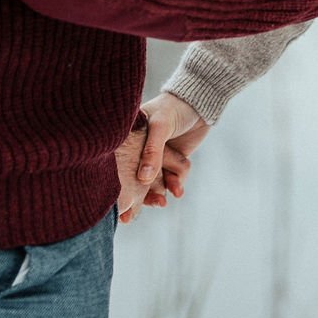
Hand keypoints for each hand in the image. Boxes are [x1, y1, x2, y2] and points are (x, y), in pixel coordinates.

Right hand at [119, 91, 209, 223]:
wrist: (200, 103)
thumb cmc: (174, 108)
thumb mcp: (160, 126)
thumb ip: (152, 151)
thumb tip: (143, 179)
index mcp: (129, 138)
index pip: (120, 165)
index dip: (118, 185)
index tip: (117, 206)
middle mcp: (140, 149)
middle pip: (135, 178)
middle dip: (138, 196)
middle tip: (134, 214)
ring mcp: (156, 156)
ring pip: (153, 182)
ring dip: (158, 193)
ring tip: (162, 202)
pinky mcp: (172, 161)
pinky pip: (170, 179)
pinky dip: (174, 186)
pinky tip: (178, 190)